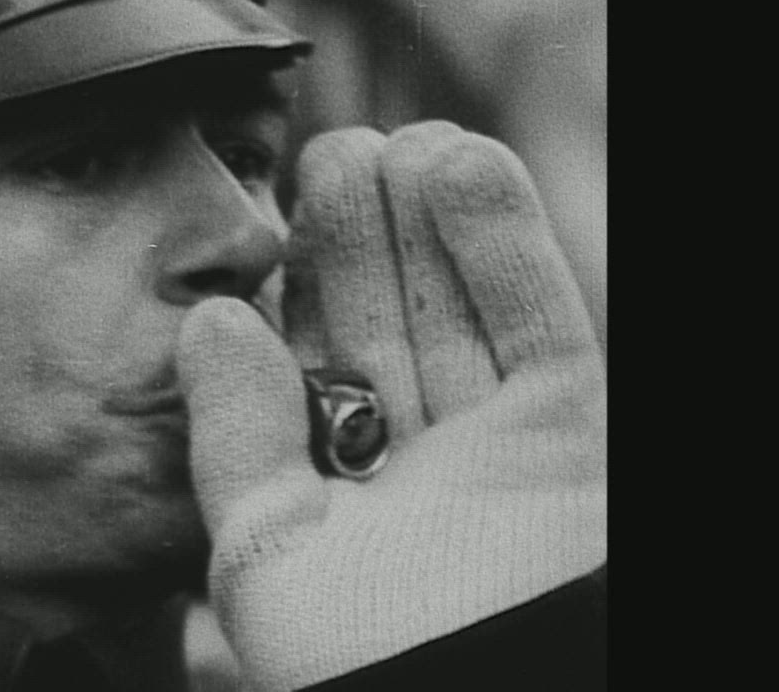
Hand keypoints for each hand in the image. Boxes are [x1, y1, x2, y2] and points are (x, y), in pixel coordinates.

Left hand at [177, 122, 605, 690]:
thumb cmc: (365, 656)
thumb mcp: (264, 557)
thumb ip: (238, 440)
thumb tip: (211, 321)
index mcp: (329, 500)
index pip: (309, 363)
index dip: (299, 279)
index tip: (276, 203)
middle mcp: (412, 468)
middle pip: (387, 323)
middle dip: (363, 234)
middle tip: (336, 147)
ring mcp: (494, 448)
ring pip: (459, 309)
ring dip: (430, 220)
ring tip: (399, 137)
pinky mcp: (567, 434)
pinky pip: (537, 323)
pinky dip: (505, 243)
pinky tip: (465, 164)